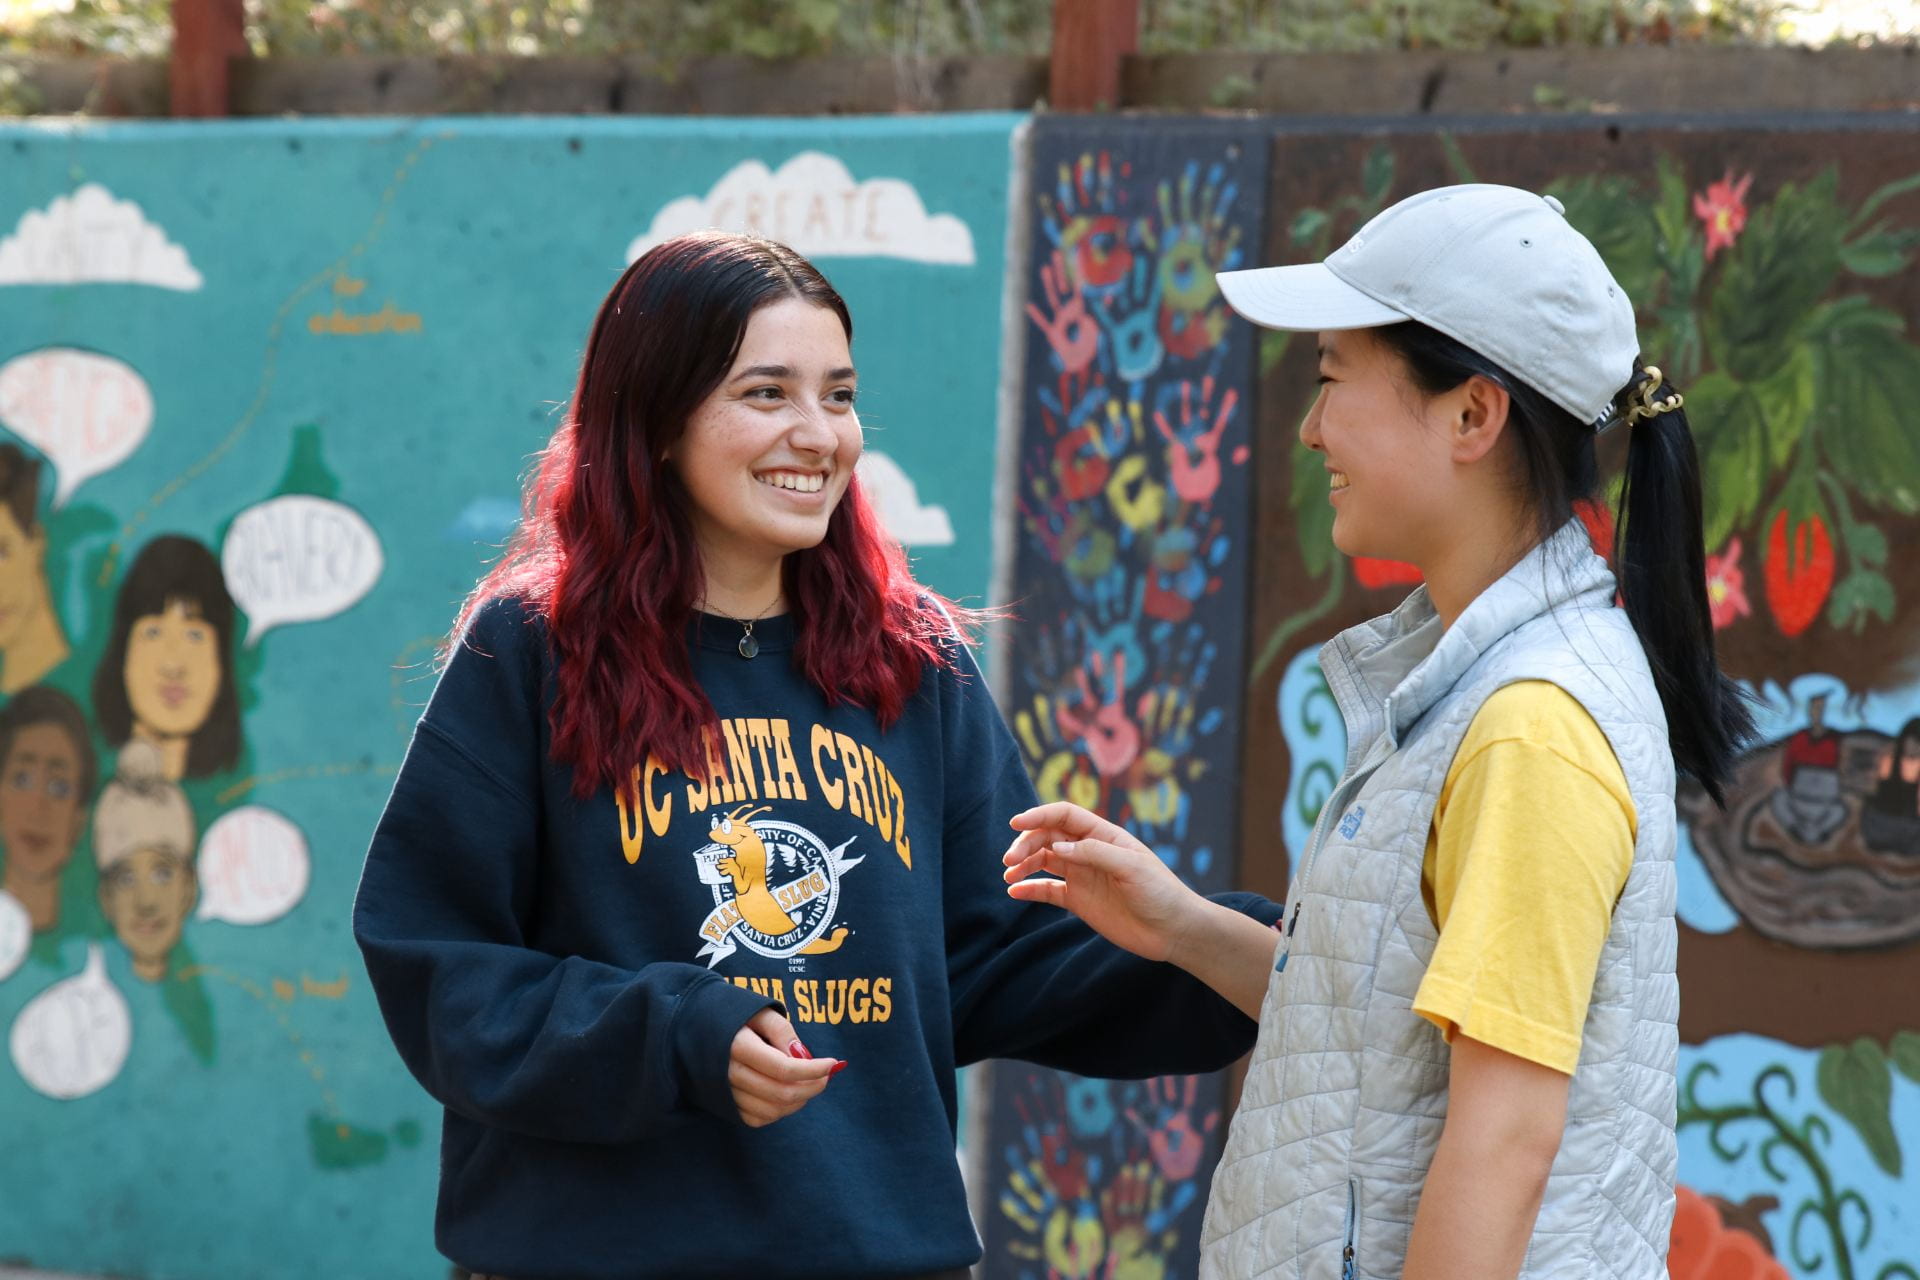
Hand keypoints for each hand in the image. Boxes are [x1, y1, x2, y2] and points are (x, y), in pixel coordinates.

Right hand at [728, 1007, 838, 1127]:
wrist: (697, 1030)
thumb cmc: (736, 1017)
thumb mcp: (760, 1011)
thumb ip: (782, 1031)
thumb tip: (802, 1056)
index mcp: (738, 1046)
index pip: (784, 1068)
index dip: (813, 1070)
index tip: (833, 1063)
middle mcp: (729, 1074)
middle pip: (781, 1093)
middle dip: (812, 1087)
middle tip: (826, 1075)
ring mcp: (726, 1094)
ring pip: (773, 1110)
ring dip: (799, 1101)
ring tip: (807, 1082)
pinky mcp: (726, 1107)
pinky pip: (759, 1119)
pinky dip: (780, 1111)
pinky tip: (787, 1094)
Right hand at [1002, 802, 1202, 962]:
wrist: (1173, 930)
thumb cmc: (1160, 892)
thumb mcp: (1131, 866)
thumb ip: (1093, 852)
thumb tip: (1057, 846)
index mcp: (1103, 835)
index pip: (1065, 815)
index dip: (1039, 815)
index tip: (1016, 824)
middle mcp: (1089, 851)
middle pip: (1048, 837)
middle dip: (1026, 844)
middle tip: (1010, 861)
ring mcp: (1083, 875)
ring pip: (1044, 861)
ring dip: (1024, 864)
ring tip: (1009, 875)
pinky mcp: (1079, 900)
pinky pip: (1048, 890)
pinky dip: (1030, 888)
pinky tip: (1014, 891)